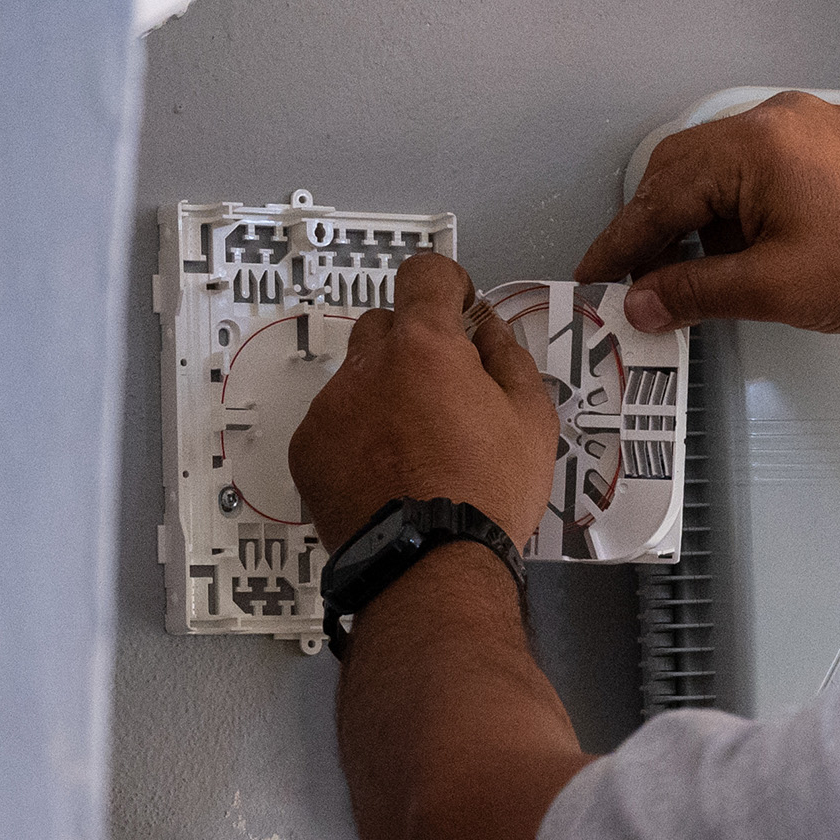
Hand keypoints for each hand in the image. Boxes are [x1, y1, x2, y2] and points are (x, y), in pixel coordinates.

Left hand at [290, 252, 558, 550]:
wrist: (428, 565)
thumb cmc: (482, 497)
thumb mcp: (532, 420)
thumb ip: (509, 358)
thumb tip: (491, 332)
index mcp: (426, 347)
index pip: (425, 275)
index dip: (446, 283)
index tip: (456, 301)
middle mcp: (369, 366)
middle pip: (386, 324)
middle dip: (415, 345)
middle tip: (446, 388)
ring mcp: (332, 407)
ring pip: (358, 377)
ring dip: (385, 393)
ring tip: (420, 444)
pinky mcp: (308, 448)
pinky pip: (333, 421)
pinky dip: (358, 434)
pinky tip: (391, 470)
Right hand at [577, 90, 839, 334]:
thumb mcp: (771, 288)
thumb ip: (695, 292)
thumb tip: (643, 301)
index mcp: (753, 143)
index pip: (663, 194)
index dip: (623, 243)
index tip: (595, 276)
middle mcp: (778, 117)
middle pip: (688, 169)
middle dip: (662, 227)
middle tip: (642, 280)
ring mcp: (812, 124)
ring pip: (728, 168)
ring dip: (707, 218)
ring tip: (707, 274)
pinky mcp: (839, 142)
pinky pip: (769, 165)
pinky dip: (747, 205)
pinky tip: (754, 249)